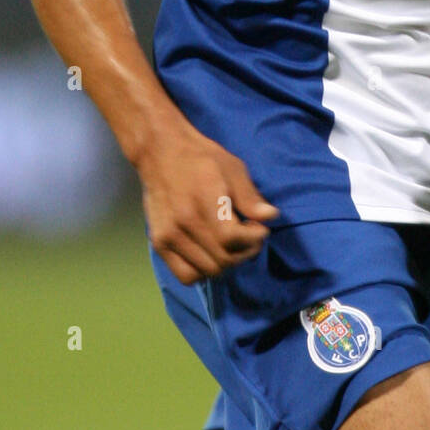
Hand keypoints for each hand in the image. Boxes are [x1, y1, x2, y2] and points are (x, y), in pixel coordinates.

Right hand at [136, 118, 278, 284]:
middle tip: (250, 237)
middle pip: (222, 259)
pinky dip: (204, 271)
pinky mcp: (159, 244)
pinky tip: (212, 254)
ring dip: (227, 262)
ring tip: (232, 245)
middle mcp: (183, 222)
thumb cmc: (201, 158)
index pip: (231, 238)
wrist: (160, 153)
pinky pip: (186, 275)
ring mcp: (168, 236)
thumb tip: (270, 217)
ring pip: (207, 271)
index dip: (253, 238)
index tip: (260, 228)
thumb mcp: (232, 168)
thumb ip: (250, 196)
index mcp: (203, 199)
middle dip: (245, 251)